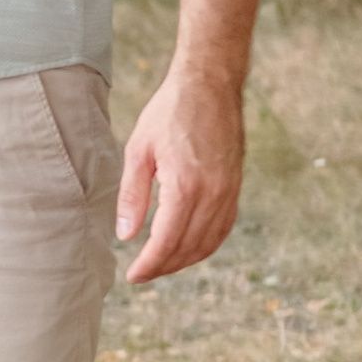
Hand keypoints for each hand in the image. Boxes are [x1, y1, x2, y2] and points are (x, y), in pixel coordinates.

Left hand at [117, 57, 246, 284]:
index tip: (133, 276)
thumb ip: (132, 195)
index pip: (166, 242)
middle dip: (164, 267)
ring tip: (162, 264)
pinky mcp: (236, 186)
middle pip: (188, 248)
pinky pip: (223, 227)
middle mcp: (212, 194)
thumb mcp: (139, 150)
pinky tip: (189, 247)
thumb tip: (126, 235)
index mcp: (185, 186)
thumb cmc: (169, 112)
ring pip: (209, 242)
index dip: (149, 265)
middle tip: (143, 273)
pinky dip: (206, 244)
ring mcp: (229, 191)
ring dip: (185, 260)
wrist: (210, 85)